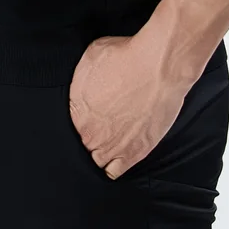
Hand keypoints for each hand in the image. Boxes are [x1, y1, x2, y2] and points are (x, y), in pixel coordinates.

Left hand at [68, 27, 195, 180]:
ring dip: (101, 153)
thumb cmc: (127, 57)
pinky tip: (117, 159)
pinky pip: (114, 171)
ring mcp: (111, 146)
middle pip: (83, 144)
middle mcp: (89, 133)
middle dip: (91, 136)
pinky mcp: (133, 154)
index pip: (69, 126)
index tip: (91, 116)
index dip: (82, 120)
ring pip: (97, 160)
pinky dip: (114, 167)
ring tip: (110, 144)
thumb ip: (81, 78)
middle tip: (103, 127)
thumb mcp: (90, 57)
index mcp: (76, 111)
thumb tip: (82, 82)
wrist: (158, 67)